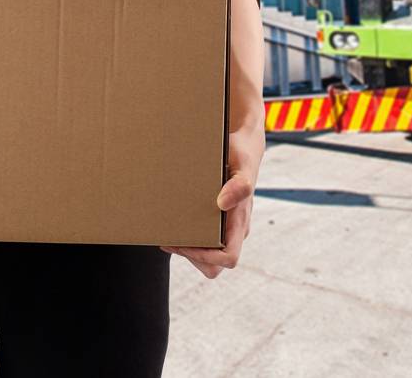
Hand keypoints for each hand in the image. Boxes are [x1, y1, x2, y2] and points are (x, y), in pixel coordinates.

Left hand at [161, 124, 263, 278]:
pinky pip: (203, 243)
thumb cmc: (241, 156)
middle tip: (172, 241)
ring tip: (168, 235)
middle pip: (214, 266)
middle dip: (192, 258)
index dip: (207, 258)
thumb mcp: (243, 166)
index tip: (186, 243)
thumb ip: (239, 186)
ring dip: (187, 251)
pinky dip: (187, 240)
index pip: (229, 258)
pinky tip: (172, 227)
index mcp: (241, 222)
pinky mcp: (216, 222)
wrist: (241, 146)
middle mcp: (234, 230)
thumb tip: (223, 203)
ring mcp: (226, 228)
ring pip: (207, 258)